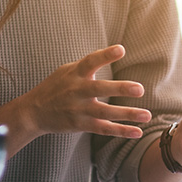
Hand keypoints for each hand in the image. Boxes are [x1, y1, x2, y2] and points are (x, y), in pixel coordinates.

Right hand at [18, 45, 151, 137]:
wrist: (34, 112)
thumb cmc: (55, 87)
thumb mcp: (67, 71)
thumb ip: (87, 65)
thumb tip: (111, 53)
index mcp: (74, 74)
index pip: (90, 62)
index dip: (105, 55)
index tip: (121, 49)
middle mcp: (76, 91)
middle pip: (99, 89)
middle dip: (119, 88)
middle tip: (140, 89)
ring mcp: (78, 109)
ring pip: (105, 112)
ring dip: (127, 114)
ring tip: (147, 115)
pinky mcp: (80, 124)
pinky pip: (103, 128)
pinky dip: (121, 131)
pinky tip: (137, 132)